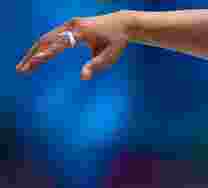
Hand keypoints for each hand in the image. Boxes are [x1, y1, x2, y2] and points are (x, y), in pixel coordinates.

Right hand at [16, 12, 130, 80]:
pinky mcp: (68, 26)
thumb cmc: (117, 42)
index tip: (34, 62)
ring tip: (23, 67)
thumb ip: (97, 65)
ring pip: (45, 38)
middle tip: (21, 70)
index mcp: (82, 32)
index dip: (47, 54)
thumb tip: (83, 78)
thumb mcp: (111, 56)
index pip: (60, 44)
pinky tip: (34, 58)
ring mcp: (68, 24)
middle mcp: (72, 25)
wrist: (121, 23)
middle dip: (33, 56)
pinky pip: (50, 36)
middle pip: (46, 40)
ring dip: (33, 52)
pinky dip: (41, 47)